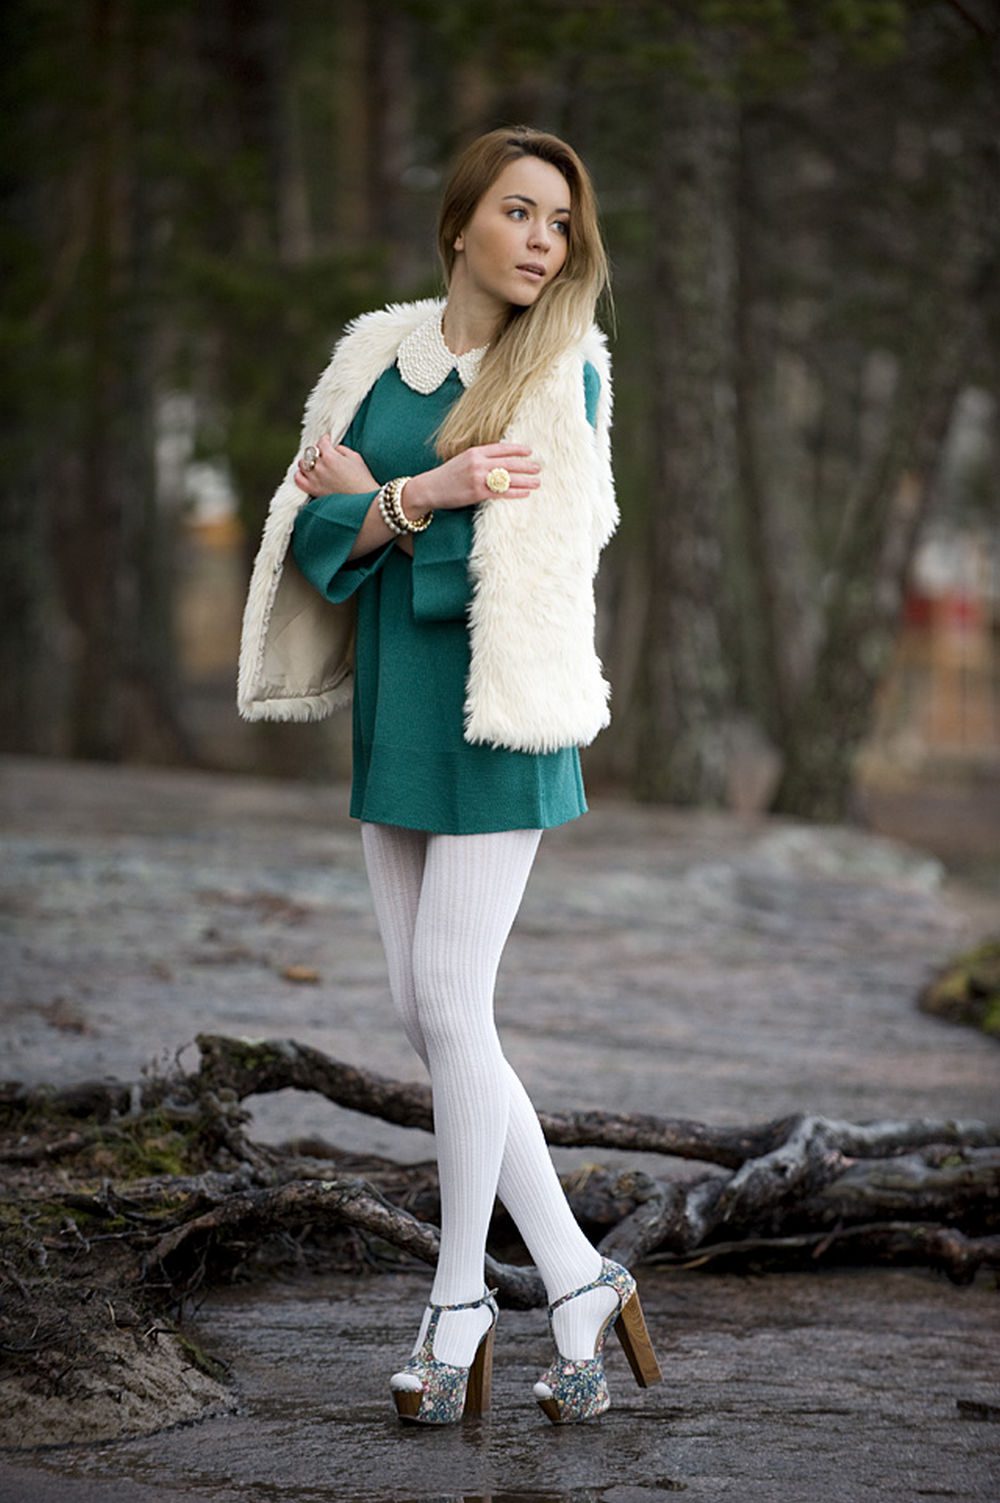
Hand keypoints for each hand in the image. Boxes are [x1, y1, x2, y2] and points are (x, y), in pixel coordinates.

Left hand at [294, 435, 376, 496]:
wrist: (363, 501)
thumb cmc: (362, 480)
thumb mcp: (356, 457)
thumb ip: (342, 449)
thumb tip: (334, 448)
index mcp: (331, 456)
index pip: (322, 442)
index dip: (325, 440)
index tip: (327, 440)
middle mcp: (320, 466)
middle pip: (310, 452)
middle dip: (317, 451)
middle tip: (322, 454)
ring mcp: (314, 479)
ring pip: (302, 464)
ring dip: (307, 462)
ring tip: (314, 464)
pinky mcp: (312, 490)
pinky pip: (298, 479)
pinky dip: (300, 475)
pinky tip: (306, 474)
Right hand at [405, 443, 540, 513]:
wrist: (430, 488)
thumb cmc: (447, 475)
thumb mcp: (463, 460)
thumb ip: (480, 458)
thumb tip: (499, 460)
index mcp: (475, 452)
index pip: (501, 448)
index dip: (517, 450)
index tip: (529, 451)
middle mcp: (478, 463)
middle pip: (508, 463)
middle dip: (525, 466)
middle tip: (538, 468)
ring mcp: (478, 478)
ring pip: (508, 478)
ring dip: (525, 480)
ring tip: (537, 482)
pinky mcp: (478, 493)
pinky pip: (501, 493)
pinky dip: (515, 493)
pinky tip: (525, 493)